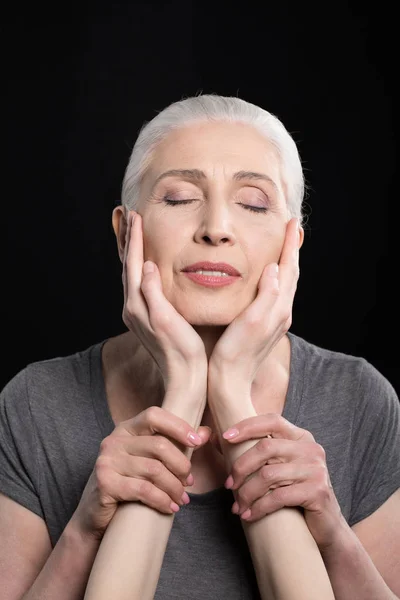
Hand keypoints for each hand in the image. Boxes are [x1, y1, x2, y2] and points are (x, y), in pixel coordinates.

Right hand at [71, 407, 211, 539]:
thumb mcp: (150, 461)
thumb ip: (176, 445)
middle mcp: (114, 440)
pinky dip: (162, 500)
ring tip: (181, 498)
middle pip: (159, 445)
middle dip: (181, 466)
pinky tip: (170, 507)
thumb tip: (206, 432)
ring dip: (174, 487)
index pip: (154, 415)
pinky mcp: (105, 483)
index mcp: (126, 429)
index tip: (197, 442)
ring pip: (154, 470)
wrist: (95, 517)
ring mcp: (107, 461)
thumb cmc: (128, 484)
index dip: (178, 426)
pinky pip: (143, 490)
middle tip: (189, 482)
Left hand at [122, 211, 206, 388]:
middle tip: (131, 216)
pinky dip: (139, 267)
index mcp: (137, 305)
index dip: (134, 239)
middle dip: (129, 240)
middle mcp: (133, 308)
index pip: (132, 264)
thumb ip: (152, 292)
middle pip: (127, 266)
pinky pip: (138, 285)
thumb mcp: (166, 319)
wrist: (185, 378)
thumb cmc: (181, 350)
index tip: (136, 216)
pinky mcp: (147, 318)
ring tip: (135, 234)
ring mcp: (138, 314)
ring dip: (132, 253)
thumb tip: (145, 265)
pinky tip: (147, 264)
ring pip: (132, 275)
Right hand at [209, 218, 299, 388]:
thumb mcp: (251, 320)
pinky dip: (277, 277)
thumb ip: (266, 294)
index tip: (290, 222)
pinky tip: (268, 277)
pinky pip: (277, 294)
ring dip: (286, 263)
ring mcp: (275, 320)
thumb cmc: (235, 351)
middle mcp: (282, 313)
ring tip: (283, 247)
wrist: (230, 381)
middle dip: (291, 250)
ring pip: (285, 284)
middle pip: (291, 274)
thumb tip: (274, 268)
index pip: (288, 269)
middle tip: (290, 229)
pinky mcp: (266, 325)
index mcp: (279, 308)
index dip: (289, 245)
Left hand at [221, 414, 343, 549]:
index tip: (225, 437)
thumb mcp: (277, 468)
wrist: (326, 526)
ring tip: (238, 506)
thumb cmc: (294, 494)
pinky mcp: (318, 491)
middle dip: (241, 467)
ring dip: (247, 493)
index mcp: (301, 437)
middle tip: (229, 485)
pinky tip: (250, 516)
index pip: (272, 420)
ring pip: (269, 475)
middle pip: (266, 447)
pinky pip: (279, 497)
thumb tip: (214, 437)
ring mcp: (316, 469)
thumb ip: (254, 453)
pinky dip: (259, 507)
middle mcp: (311, 448)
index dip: (247, 426)